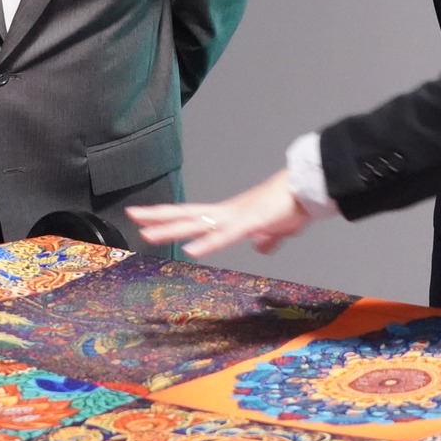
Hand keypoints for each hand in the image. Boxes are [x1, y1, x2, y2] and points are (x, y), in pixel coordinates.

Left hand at [129, 170, 312, 257]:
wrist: (309, 189)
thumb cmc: (292, 206)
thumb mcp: (277, 229)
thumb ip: (267, 239)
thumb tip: (261, 247)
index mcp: (228, 215)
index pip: (191, 216)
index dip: (167, 216)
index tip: (144, 218)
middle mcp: (226, 213)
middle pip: (186, 215)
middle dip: (158, 218)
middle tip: (131, 216)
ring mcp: (236, 217)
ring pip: (197, 224)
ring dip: (172, 230)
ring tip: (147, 234)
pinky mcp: (250, 223)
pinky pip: (224, 236)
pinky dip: (207, 244)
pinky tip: (191, 250)